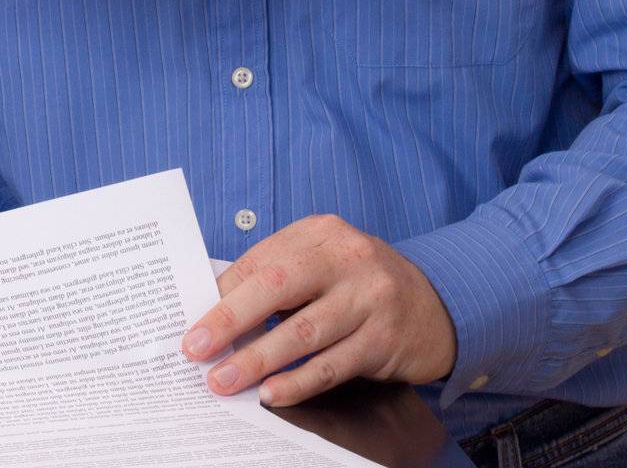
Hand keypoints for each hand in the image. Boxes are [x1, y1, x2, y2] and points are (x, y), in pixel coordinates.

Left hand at [180, 214, 455, 405]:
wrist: (436, 305)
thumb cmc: (358, 282)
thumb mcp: (321, 261)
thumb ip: (276, 274)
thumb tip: (214, 305)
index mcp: (320, 232)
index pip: (259, 261)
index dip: (222, 293)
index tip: (190, 320)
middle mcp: (346, 259)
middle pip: (276, 289)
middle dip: (230, 320)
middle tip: (196, 348)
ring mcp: (369, 299)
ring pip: (303, 333)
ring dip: (258, 360)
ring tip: (225, 380)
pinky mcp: (384, 340)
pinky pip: (332, 366)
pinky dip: (298, 382)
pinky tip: (271, 393)